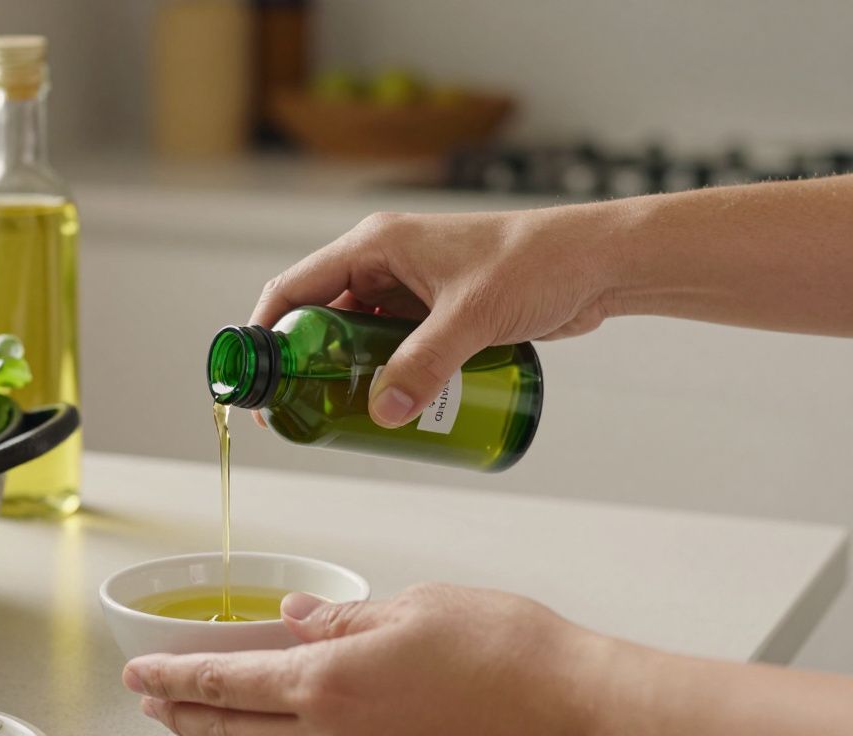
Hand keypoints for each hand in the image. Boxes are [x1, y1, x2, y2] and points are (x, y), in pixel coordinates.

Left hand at [122, 583, 610, 735]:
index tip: (139, 673)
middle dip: (182, 714)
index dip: (173, 678)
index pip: (225, 683)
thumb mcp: (411, 608)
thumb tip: (294, 618)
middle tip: (152, 698)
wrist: (571, 707)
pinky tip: (273, 731)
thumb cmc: (504, 652)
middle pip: (231, 731)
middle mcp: (334, 735)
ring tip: (194, 719)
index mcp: (329, 683)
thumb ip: (341, 621)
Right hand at [249, 207, 618, 427]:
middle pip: (320, 318)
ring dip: (347, 375)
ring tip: (343, 418)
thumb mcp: (472, 318)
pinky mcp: (435, 312)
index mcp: (376, 245)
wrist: (598, 264)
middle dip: (308, 366)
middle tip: (304, 413)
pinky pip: (391, 347)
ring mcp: (410, 289)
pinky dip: (382, 375)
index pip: (295, 289)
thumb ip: (425, 365)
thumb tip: (384, 413)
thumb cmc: (539, 263)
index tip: (258, 385)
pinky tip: (386, 407)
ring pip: (356, 337)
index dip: (266, 336)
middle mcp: (385, 263)